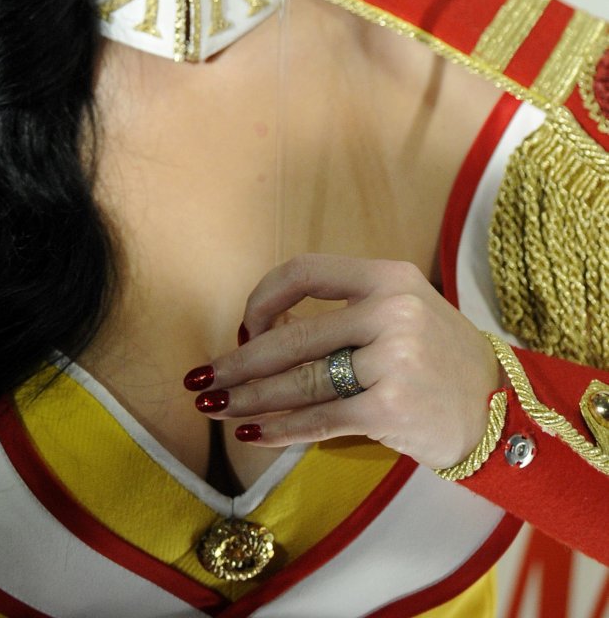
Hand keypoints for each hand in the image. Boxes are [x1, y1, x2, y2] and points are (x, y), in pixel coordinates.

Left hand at [184, 254, 503, 469]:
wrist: (501, 412)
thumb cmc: (437, 360)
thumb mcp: (402, 311)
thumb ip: (343, 312)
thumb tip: (259, 332)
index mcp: (388, 277)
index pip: (306, 271)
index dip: (263, 298)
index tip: (243, 326)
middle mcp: (391, 311)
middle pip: (292, 335)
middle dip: (239, 362)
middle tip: (203, 378)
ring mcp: (393, 359)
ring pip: (300, 381)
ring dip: (249, 398)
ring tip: (215, 408)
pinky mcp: (392, 407)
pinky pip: (321, 419)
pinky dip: (280, 430)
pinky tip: (253, 434)